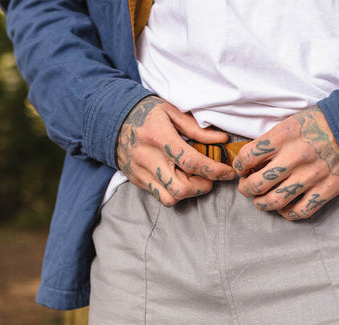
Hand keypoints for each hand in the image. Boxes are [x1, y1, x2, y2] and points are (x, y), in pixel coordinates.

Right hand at [116, 96, 235, 205]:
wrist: (111, 118)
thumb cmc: (146, 113)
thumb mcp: (172, 111)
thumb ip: (197, 128)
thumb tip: (222, 140)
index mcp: (159, 136)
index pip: (191, 162)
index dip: (214, 170)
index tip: (227, 172)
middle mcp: (148, 157)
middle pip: (181, 188)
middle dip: (202, 186)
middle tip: (209, 177)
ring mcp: (141, 172)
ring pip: (171, 198)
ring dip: (189, 193)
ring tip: (194, 179)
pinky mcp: (138, 181)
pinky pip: (160, 197)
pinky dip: (175, 193)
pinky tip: (179, 180)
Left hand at [234, 107, 338, 219]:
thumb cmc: (320, 124)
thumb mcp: (291, 122)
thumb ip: (271, 141)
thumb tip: (251, 162)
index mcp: (284, 137)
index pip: (248, 158)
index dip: (239, 167)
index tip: (242, 170)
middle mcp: (295, 158)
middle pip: (257, 184)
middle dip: (246, 189)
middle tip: (247, 188)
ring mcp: (310, 177)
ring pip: (274, 202)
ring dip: (262, 204)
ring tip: (261, 201)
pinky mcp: (325, 190)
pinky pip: (300, 212)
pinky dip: (287, 214)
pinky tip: (284, 208)